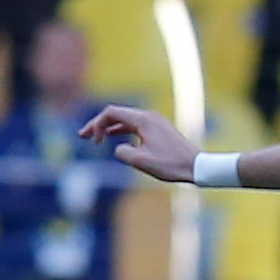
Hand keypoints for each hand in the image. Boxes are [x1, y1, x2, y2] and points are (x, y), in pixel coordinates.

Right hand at [79, 105, 198, 181]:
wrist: (197, 166)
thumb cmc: (171, 164)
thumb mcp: (141, 161)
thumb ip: (123, 152)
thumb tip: (119, 148)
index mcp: (143, 120)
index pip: (111, 113)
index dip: (96, 124)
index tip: (92, 140)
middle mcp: (148, 116)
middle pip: (116, 114)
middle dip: (98, 124)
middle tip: (83, 136)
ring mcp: (154, 122)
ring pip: (125, 119)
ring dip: (109, 127)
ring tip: (95, 138)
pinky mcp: (159, 129)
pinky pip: (135, 125)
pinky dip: (122, 130)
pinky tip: (115, 138)